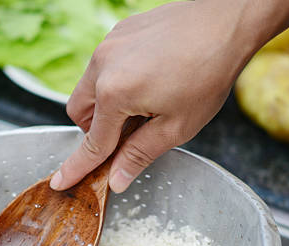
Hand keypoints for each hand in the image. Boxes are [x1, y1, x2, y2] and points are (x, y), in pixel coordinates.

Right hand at [50, 0, 258, 192]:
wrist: (227, 21)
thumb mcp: (176, 126)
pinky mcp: (119, 32)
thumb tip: (117, 179)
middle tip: (125, 135)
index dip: (76, 167)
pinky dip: (115, 81)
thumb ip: (139, 154)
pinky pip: (103, 65)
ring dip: (105, 104)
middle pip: (78, 112)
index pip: (92, 143)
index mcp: (114, 94)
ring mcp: (108, 45)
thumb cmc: (208, 71)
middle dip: (95, 130)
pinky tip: (147, 81)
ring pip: (88, 86)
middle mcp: (102, 66)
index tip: (60, 181)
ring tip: (142, 104)